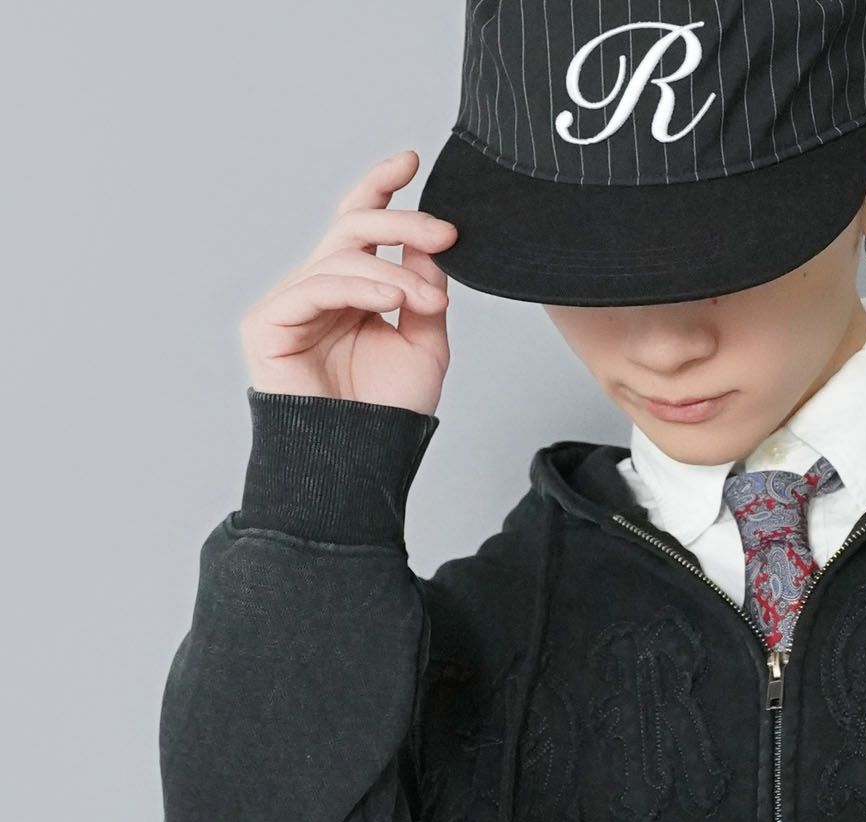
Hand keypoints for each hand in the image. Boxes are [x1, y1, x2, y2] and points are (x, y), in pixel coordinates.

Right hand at [239, 148, 457, 413]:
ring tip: (429, 302)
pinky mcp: (269, 324)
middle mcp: (318, 291)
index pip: (361, 227)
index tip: (411, 160)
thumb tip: (430, 246)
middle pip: (352, 229)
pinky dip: (360, 288)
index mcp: (351, 292)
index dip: (380, 189)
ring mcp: (290, 305)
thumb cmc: (388, 416)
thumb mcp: (425, 346)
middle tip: (445, 232)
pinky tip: (392, 300)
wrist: (361, 466)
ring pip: (340, 257)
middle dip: (401, 223)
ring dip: (394, 272)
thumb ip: (425, 293)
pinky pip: (316, 287)